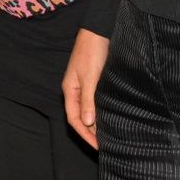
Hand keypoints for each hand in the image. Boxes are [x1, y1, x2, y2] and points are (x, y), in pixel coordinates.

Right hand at [61, 29, 109, 148]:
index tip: (98, 148)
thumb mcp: (90, 77)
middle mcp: (75, 90)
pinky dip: (100, 113)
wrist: (98, 31)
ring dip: (96, 124)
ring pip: (87, 111)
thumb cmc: (92, 52)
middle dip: (90, 133)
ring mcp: (84, 86)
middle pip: (79, 118)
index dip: (85, 135)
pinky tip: (110, 118)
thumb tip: (87, 123)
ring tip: (109, 136)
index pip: (74, 120)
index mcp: (70, 90)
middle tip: (105, 146)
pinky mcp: (93, 82)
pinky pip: (94, 103)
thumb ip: (88, 100)